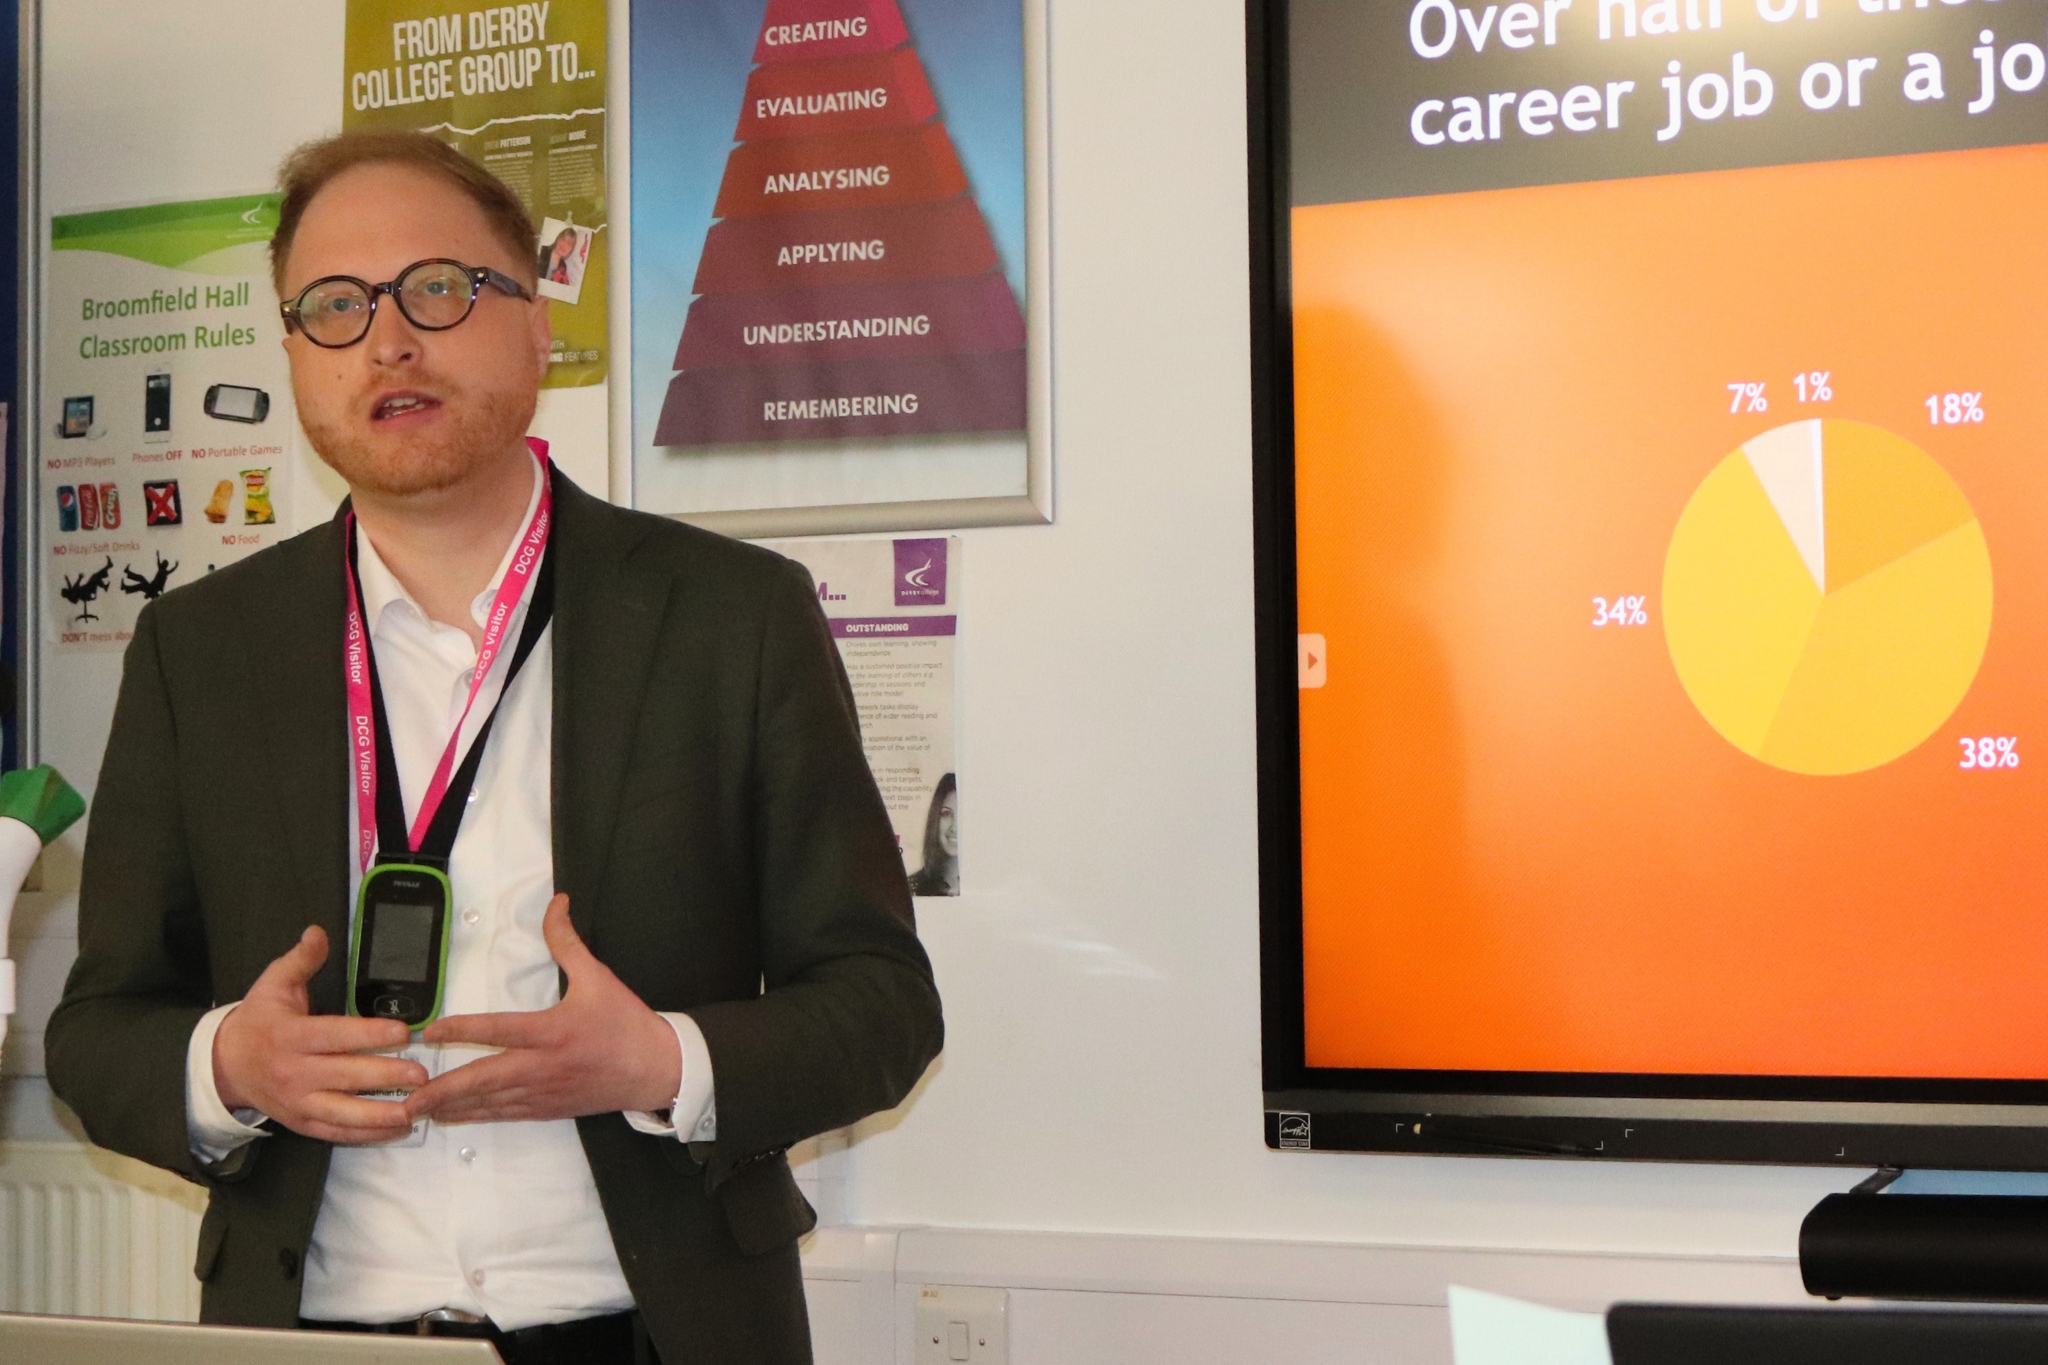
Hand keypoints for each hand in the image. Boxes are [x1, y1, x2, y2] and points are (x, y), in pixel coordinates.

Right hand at [212, 926, 425, 1144]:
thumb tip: (319, 932)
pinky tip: (396, 1129)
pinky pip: (336, 1133)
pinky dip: (366, 1134)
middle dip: (385, 1076)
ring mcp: (297, 1102)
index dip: (369, 1035)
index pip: (335, 1036)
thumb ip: (301, 959)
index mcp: (290, 1036)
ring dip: (381, 1114)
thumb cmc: (260, 1020)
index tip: (404, 1032)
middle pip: (344, 1077)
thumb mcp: (274, 983)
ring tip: (416, 1110)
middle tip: (422, 1075)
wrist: (225, 1064)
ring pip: (343, 1114)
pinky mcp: (301, 1122)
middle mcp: (294, 1072)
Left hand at [403, 895, 681, 1124]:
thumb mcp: (598, 977)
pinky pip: (506, 1114)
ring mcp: (543, 1092)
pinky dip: (478, 1116)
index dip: (460, 1031)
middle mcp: (542, 1066)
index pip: (496, 1030)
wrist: (656, 1069)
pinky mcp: (549, 1108)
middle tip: (408, 1098)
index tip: (429, 1032)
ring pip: (489, 1102)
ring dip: (452, 1107)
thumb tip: (556, 903)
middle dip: (443, 1090)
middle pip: (483, 1080)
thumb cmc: (626, 1023)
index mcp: (551, 1031)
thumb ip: (567, 942)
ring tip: (417, 1110)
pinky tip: (456, 1116)